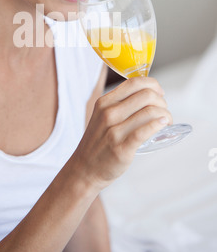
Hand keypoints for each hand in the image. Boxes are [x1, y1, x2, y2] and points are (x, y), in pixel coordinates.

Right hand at [72, 77, 171, 191]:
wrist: (85, 169)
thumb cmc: (99, 142)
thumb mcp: (102, 116)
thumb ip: (120, 104)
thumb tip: (149, 95)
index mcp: (104, 102)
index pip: (134, 82)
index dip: (153, 84)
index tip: (159, 93)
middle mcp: (108, 113)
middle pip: (146, 95)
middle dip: (162, 101)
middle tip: (164, 111)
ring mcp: (114, 131)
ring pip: (150, 111)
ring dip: (165, 114)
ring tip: (166, 121)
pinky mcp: (121, 148)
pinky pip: (145, 131)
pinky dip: (159, 125)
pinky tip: (164, 125)